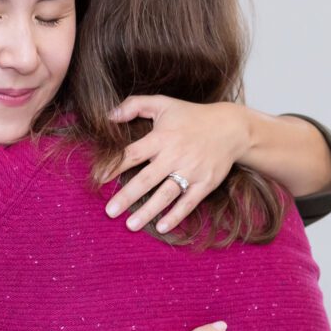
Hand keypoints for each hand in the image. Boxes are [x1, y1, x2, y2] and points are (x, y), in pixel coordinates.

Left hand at [103, 95, 250, 232]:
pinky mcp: (205, 183)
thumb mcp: (163, 103)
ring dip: (148, 211)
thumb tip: (109, 116)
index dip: (114, 166)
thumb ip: (134, 105)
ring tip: (130, 225)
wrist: (231, 128)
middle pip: (147, 179)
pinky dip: (176, 216)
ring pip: (166, 194)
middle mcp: (175, 156)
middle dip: (127, 196)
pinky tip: (162, 227)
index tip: (98, 178)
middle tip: (110, 212)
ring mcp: (191, 171)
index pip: (133, 154)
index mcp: (161, 137)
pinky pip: (189, 202)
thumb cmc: (191, 116)